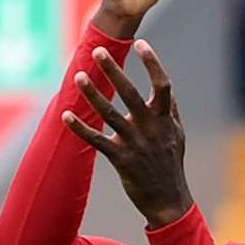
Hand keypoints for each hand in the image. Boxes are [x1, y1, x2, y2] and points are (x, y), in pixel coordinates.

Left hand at [65, 40, 194, 231]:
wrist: (168, 201)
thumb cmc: (171, 165)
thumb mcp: (177, 136)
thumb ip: (170, 111)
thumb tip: (166, 88)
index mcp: (165, 119)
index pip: (162, 85)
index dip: (152, 63)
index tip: (140, 43)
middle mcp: (150, 128)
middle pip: (130, 93)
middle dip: (113, 71)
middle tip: (98, 51)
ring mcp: (135, 143)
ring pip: (110, 115)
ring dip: (93, 95)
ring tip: (79, 76)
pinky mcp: (121, 159)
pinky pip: (97, 141)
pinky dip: (80, 128)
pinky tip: (66, 115)